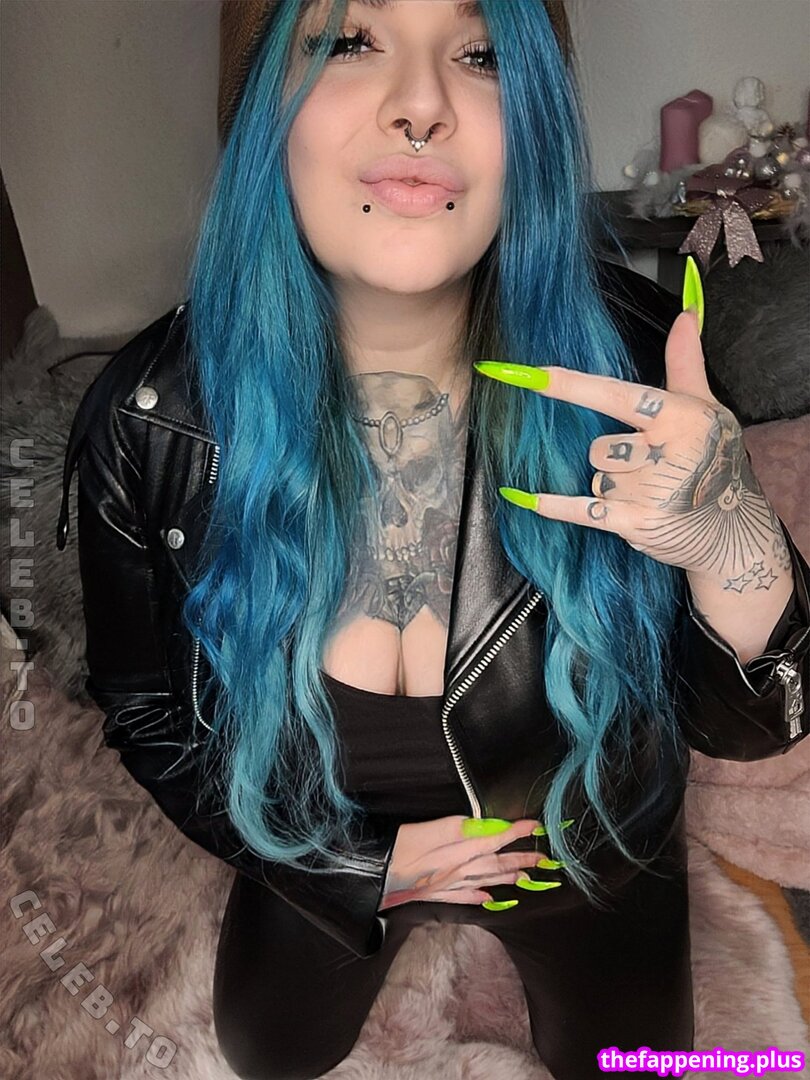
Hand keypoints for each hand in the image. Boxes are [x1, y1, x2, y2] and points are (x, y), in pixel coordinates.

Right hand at [379, 815, 550, 909]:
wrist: (365, 882)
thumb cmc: (389, 854)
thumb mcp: (420, 834)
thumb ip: (452, 829)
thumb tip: (481, 825)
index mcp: (454, 852)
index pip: (492, 839)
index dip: (515, 832)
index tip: (535, 825)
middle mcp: (454, 871)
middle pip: (494, 863)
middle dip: (520, 858)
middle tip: (545, 860)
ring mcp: (444, 885)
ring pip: (483, 880)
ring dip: (505, 878)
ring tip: (525, 877)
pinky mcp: (432, 894)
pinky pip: (461, 897)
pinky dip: (477, 897)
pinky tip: (486, 899)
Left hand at [476, 304, 782, 586]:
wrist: (732, 529)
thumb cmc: (714, 459)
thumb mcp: (707, 409)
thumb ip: (684, 363)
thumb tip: (684, 315)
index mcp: (678, 417)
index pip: (614, 395)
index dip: (570, 384)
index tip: (531, 374)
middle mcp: (664, 452)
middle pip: (598, 446)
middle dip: (612, 457)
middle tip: (647, 467)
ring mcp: (649, 491)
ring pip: (596, 478)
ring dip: (611, 486)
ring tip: (648, 492)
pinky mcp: (636, 523)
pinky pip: (581, 510)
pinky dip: (554, 505)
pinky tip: (522, 497)